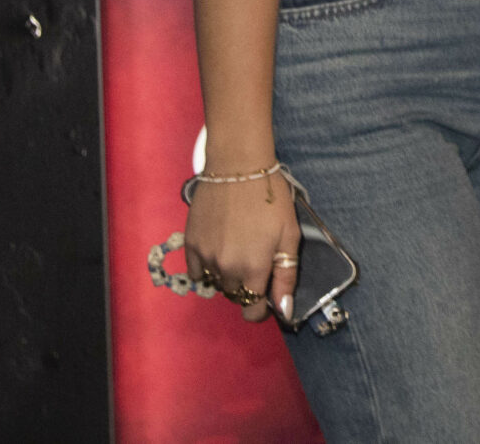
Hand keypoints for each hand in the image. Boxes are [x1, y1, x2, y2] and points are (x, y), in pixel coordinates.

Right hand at [182, 167, 300, 324]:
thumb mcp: (289, 235)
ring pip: (217, 284)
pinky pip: (197, 272)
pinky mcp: (190, 245)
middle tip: (257, 260)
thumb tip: (284, 311)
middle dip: (247, 287)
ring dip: (228, 277)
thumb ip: (286, 276)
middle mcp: (226, 269)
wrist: (238, 167)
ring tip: (240, 250)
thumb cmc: (271, 199)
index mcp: (253, 268)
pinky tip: (220, 249)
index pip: (252, 311)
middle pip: (235, 296)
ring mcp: (204, 258)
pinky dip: (208, 268)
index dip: (261, 308)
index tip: (267, 296)